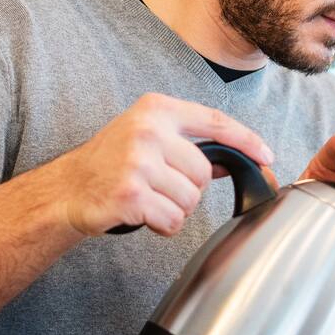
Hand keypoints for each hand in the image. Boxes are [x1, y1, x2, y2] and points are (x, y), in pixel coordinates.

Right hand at [48, 94, 273, 236]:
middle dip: (188, 189)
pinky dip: (163, 225)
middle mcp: (148, 131)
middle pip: (203, 172)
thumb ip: (188, 145)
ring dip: (175, 209)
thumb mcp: (148, 139)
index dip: (246, 140)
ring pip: (190, 200)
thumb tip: (230, 162)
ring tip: (148, 200)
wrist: (68, 189)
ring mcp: (138, 162)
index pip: (215, 121)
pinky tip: (143, 215)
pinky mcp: (131, 193)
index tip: (266, 155)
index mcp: (156, 109)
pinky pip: (172, 219)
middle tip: (159, 187)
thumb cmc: (110, 163)